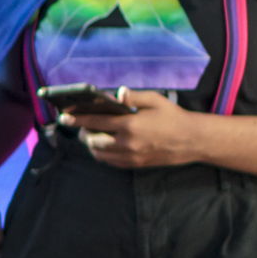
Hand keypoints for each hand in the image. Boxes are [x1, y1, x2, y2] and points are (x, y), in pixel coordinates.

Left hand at [58, 90, 202, 167]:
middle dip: (83, 133)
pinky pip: (110, 162)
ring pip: (99, 154)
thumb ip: (133, 97)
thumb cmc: (173, 117)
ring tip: (91, 135)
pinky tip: (103, 145)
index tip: (65, 116)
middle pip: (93, 141)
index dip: (78, 119)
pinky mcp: (135, 164)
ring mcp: (130, 157)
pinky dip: (102, 154)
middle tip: (81, 125)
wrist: (191, 140)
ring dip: (91, 145)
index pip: (95, 122)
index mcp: (130, 125)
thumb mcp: (154, 100)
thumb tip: (116, 93)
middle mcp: (127, 144)